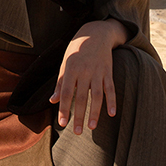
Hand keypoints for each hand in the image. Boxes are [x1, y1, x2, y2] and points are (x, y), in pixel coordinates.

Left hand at [50, 19, 127, 134]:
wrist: (96, 33)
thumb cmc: (77, 50)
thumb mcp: (65, 63)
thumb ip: (60, 83)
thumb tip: (52, 100)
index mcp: (71, 69)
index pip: (67, 93)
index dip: (64, 109)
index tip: (62, 124)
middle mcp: (84, 71)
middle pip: (81, 97)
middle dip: (79, 115)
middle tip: (76, 132)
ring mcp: (98, 72)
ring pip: (97, 95)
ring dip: (95, 112)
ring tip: (92, 127)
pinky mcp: (108, 71)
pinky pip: (111, 88)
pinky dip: (112, 101)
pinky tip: (112, 114)